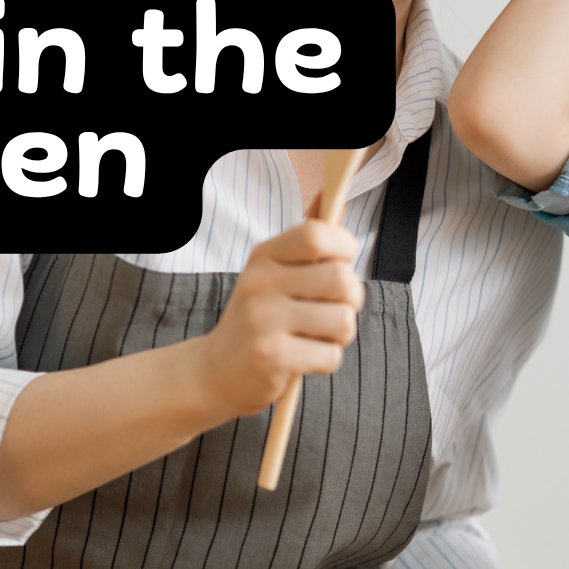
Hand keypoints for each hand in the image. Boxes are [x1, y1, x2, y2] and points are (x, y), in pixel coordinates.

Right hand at [188, 220, 363, 418]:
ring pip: (342, 320)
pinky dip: (328, 360)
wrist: (216, 371)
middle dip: (353, 299)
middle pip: (341, 279)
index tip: (342, 263)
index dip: (344, 247)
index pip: (317, 234)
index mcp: (265, 256)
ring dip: (342, 334)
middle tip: (336, 309)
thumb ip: (308, 239)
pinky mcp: (270, 357)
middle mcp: (260, 283)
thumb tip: (334, 197)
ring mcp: (263, 320)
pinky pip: (330, 355)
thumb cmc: (259, 317)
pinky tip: (306, 358)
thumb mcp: (275, 272)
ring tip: (320, 336)